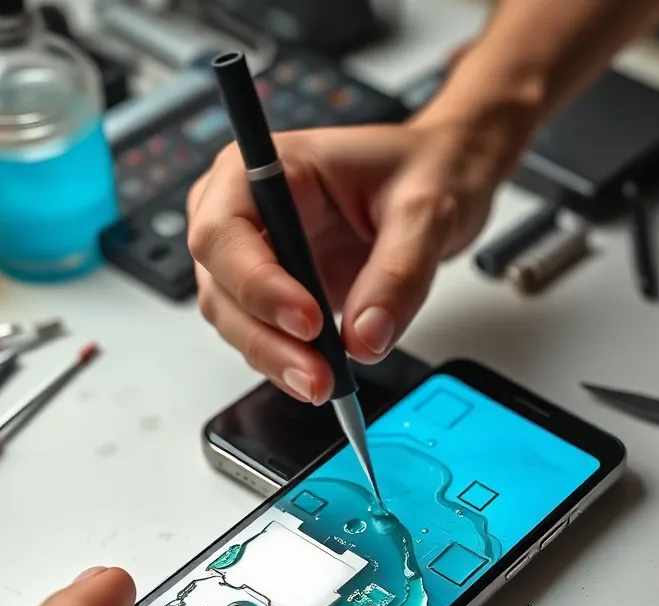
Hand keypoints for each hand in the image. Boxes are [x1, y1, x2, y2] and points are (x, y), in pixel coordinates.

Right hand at [187, 120, 500, 403]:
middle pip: (221, 286)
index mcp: (264, 169)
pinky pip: (263, 337)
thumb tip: (366, 338)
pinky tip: (321, 379)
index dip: (257, 283)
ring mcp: (253, 257)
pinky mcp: (273, 295)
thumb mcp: (425, 212)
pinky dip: (288, 363)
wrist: (437, 182)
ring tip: (325, 385)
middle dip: (265, 339)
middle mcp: (244, 211)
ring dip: (275, 359)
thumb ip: (397, 274)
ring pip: (235, 321)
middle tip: (318, 376)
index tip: (308, 321)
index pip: (225, 232)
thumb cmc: (421, 172)